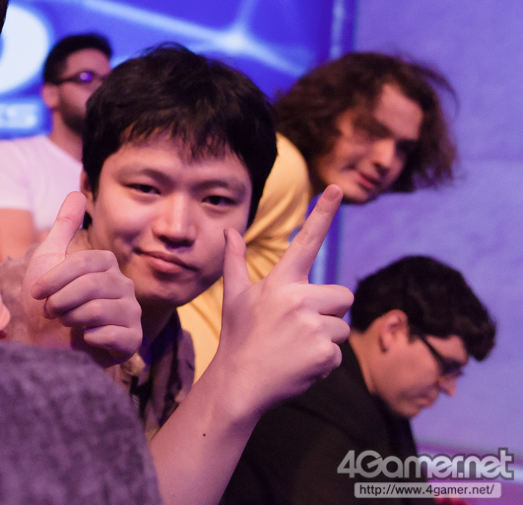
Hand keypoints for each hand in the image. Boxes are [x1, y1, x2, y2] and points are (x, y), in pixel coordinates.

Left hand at [20, 192, 142, 363]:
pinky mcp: (132, 341)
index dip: (56, 278)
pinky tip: (84, 339)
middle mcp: (124, 287)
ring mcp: (131, 314)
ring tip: (65, 323)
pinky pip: (114, 335)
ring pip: (99, 310)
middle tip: (50, 311)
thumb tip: (76, 192)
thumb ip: (64, 227)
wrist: (45, 348)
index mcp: (107, 266)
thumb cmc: (45, 305)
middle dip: (61, 300)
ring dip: (71, 319)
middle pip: (92, 286)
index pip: (86, 262)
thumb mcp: (48, 261)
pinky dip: (89, 338)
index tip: (36, 292)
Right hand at [212, 184, 353, 414]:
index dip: (322, 213)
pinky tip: (299, 366)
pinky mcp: (324, 352)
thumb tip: (229, 231)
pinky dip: (323, 364)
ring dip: (325, 340)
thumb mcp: (235, 296)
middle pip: (342, 296)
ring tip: (295, 349)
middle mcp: (297, 299)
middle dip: (328, 313)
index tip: (336, 188)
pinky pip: (339, 354)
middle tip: (298, 329)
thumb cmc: (239, 337)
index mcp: (280, 282)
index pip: (305, 241)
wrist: (239, 383)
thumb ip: (235, 261)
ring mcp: (312, 326)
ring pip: (342, 327)